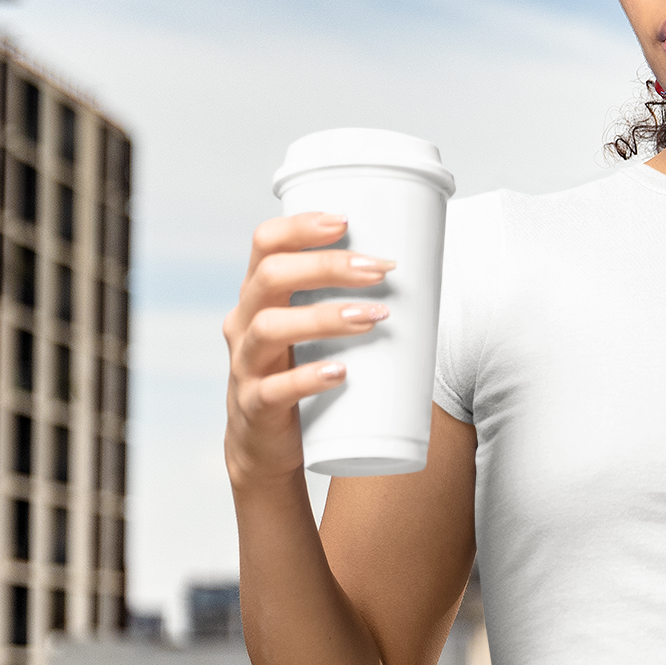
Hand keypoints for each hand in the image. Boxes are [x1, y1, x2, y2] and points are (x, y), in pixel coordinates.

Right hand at [223, 212, 393, 493]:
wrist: (267, 443)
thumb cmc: (301, 372)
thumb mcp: (312, 331)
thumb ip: (344, 301)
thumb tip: (421, 275)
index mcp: (259, 295)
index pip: (265, 244)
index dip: (300, 227)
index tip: (346, 221)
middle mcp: (244, 322)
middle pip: (271, 277)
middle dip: (327, 267)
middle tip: (379, 270)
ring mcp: (246, 365)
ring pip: (271, 328)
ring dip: (325, 317)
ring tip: (372, 317)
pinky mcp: (255, 406)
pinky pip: (275, 389)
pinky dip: (309, 378)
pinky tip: (340, 373)